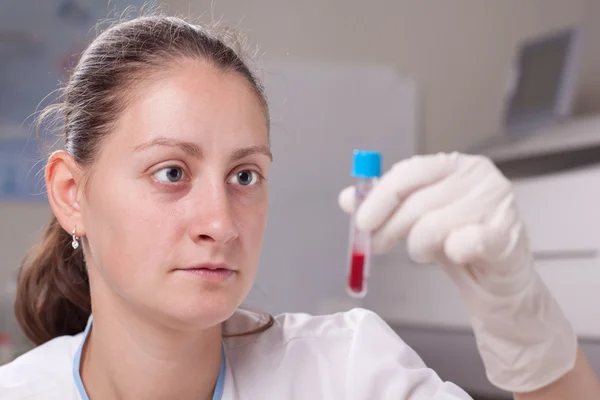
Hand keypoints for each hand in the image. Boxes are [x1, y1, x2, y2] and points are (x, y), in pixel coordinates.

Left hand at [338, 152, 576, 392]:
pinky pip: (466, 242)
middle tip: (376, 245)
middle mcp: (479, 177)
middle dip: (389, 228)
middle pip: (418, 201)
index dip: (380, 197)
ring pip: (434, 226)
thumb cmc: (457, 241)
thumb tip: (348, 199)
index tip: (361, 222)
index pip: (410, 172)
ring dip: (419, 248)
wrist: (497, 280)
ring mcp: (497, 203)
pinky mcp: (507, 234)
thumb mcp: (416, 219)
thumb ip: (385, 206)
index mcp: (455, 164)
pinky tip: (455, 255)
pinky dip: (452, 252)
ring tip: (425, 252)